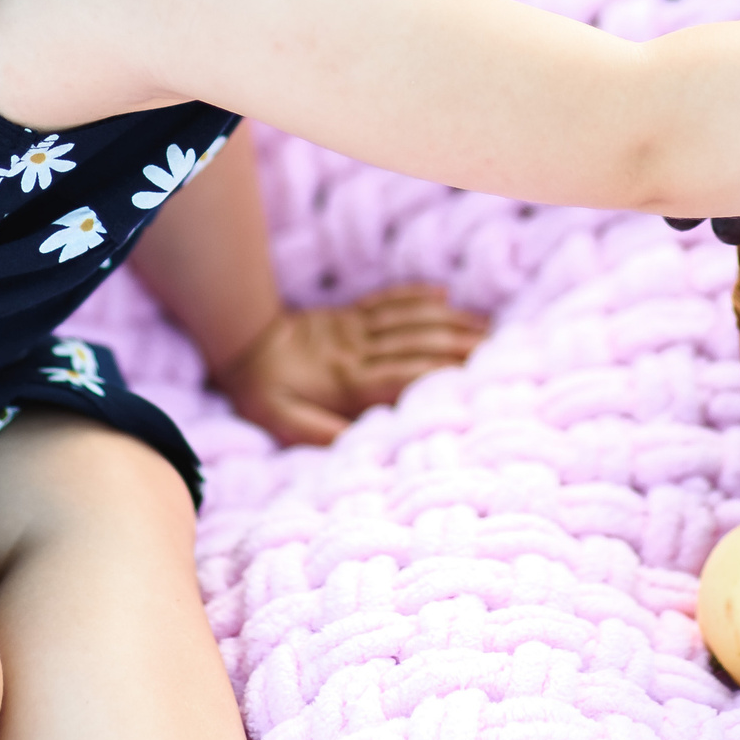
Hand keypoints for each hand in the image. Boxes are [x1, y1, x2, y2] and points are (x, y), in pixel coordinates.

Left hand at [211, 284, 488, 445]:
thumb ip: (320, 433)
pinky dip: (418, 295)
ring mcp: (356, 328)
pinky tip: (444, 293)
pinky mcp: (350, 315)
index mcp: (346, 381)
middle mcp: (358, 350)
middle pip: (418, 343)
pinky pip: (389, 300)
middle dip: (460, 345)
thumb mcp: (281, 423)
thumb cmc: (261, 392)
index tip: (477, 375)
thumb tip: (363, 445)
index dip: (440, 373)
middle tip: (500, 349)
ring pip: (411, 319)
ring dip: (450, 320)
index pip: (403, 374)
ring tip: (486, 326)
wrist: (239, 343)